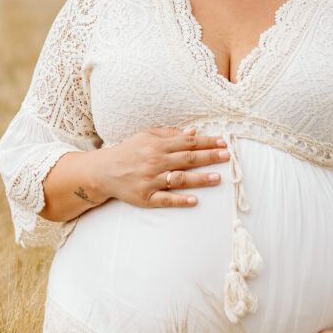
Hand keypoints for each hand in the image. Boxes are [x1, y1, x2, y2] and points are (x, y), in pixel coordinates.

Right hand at [100, 126, 229, 207]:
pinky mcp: (146, 197)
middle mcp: (156, 162)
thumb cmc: (129, 151)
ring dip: (200, 179)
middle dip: (209, 157)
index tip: (223, 142)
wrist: (104, 171)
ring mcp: (151, 180)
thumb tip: (192, 132)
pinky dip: (180, 200)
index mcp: (157, 146)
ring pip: (180, 179)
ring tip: (218, 178)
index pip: (187, 143)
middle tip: (227, 156)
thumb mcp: (147, 136)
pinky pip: (166, 199)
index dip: (207, 142)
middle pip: (188, 159)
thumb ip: (170, 134)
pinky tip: (194, 200)